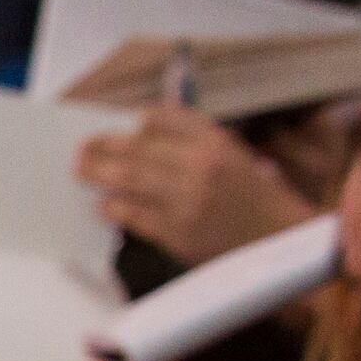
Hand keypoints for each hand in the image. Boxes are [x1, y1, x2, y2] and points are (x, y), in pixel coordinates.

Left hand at [76, 107, 313, 267]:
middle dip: (102, 147)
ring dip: (98, 174)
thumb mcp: (234, 155)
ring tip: (82, 171)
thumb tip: (145, 125)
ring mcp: (187, 201)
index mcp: (215, 142)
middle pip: (136, 148)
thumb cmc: (253, 197)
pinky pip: (134, 216)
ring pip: (129, 180)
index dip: (135, 122)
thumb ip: (195, 138)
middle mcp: (200, 166)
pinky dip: (113, 208)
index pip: (161, 119)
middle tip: (82, 149)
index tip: (116, 125)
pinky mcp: (178, 233)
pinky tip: (104, 206)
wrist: (278, 240)